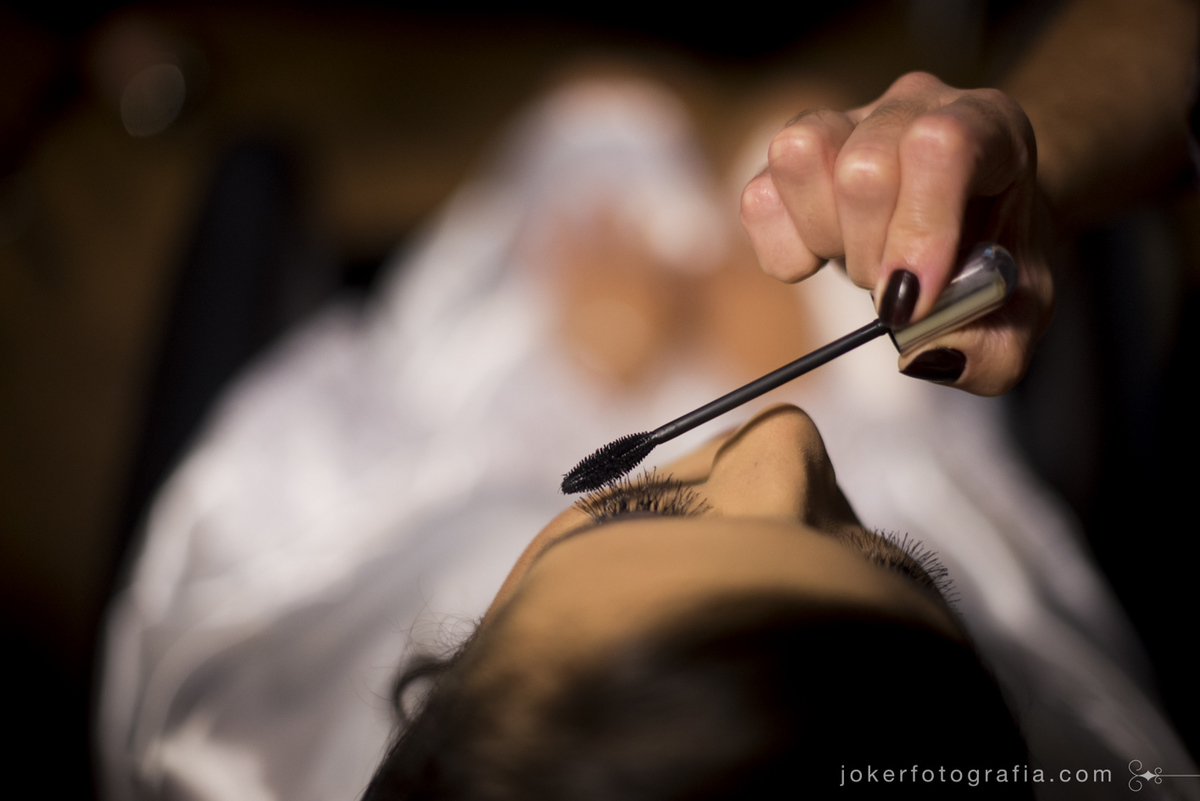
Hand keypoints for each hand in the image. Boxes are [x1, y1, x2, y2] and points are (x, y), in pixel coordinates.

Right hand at [740, 72, 1052, 395]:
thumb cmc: (995, 265)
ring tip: (859, 259)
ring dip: (824, 237)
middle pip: (862, 168)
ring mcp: (847, 120)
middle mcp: (913, 106)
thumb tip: (921, 354)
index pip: (941, 147)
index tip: (914, 300)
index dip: (920, 227)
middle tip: (897, 285)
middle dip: (871, 255)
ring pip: (801, 157)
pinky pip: (759, 196)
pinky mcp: (795, 153)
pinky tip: (822, 256)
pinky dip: (783, 248)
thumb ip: (989, 348)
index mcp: (988, 125)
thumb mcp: (1019, 318)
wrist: (974, 229)